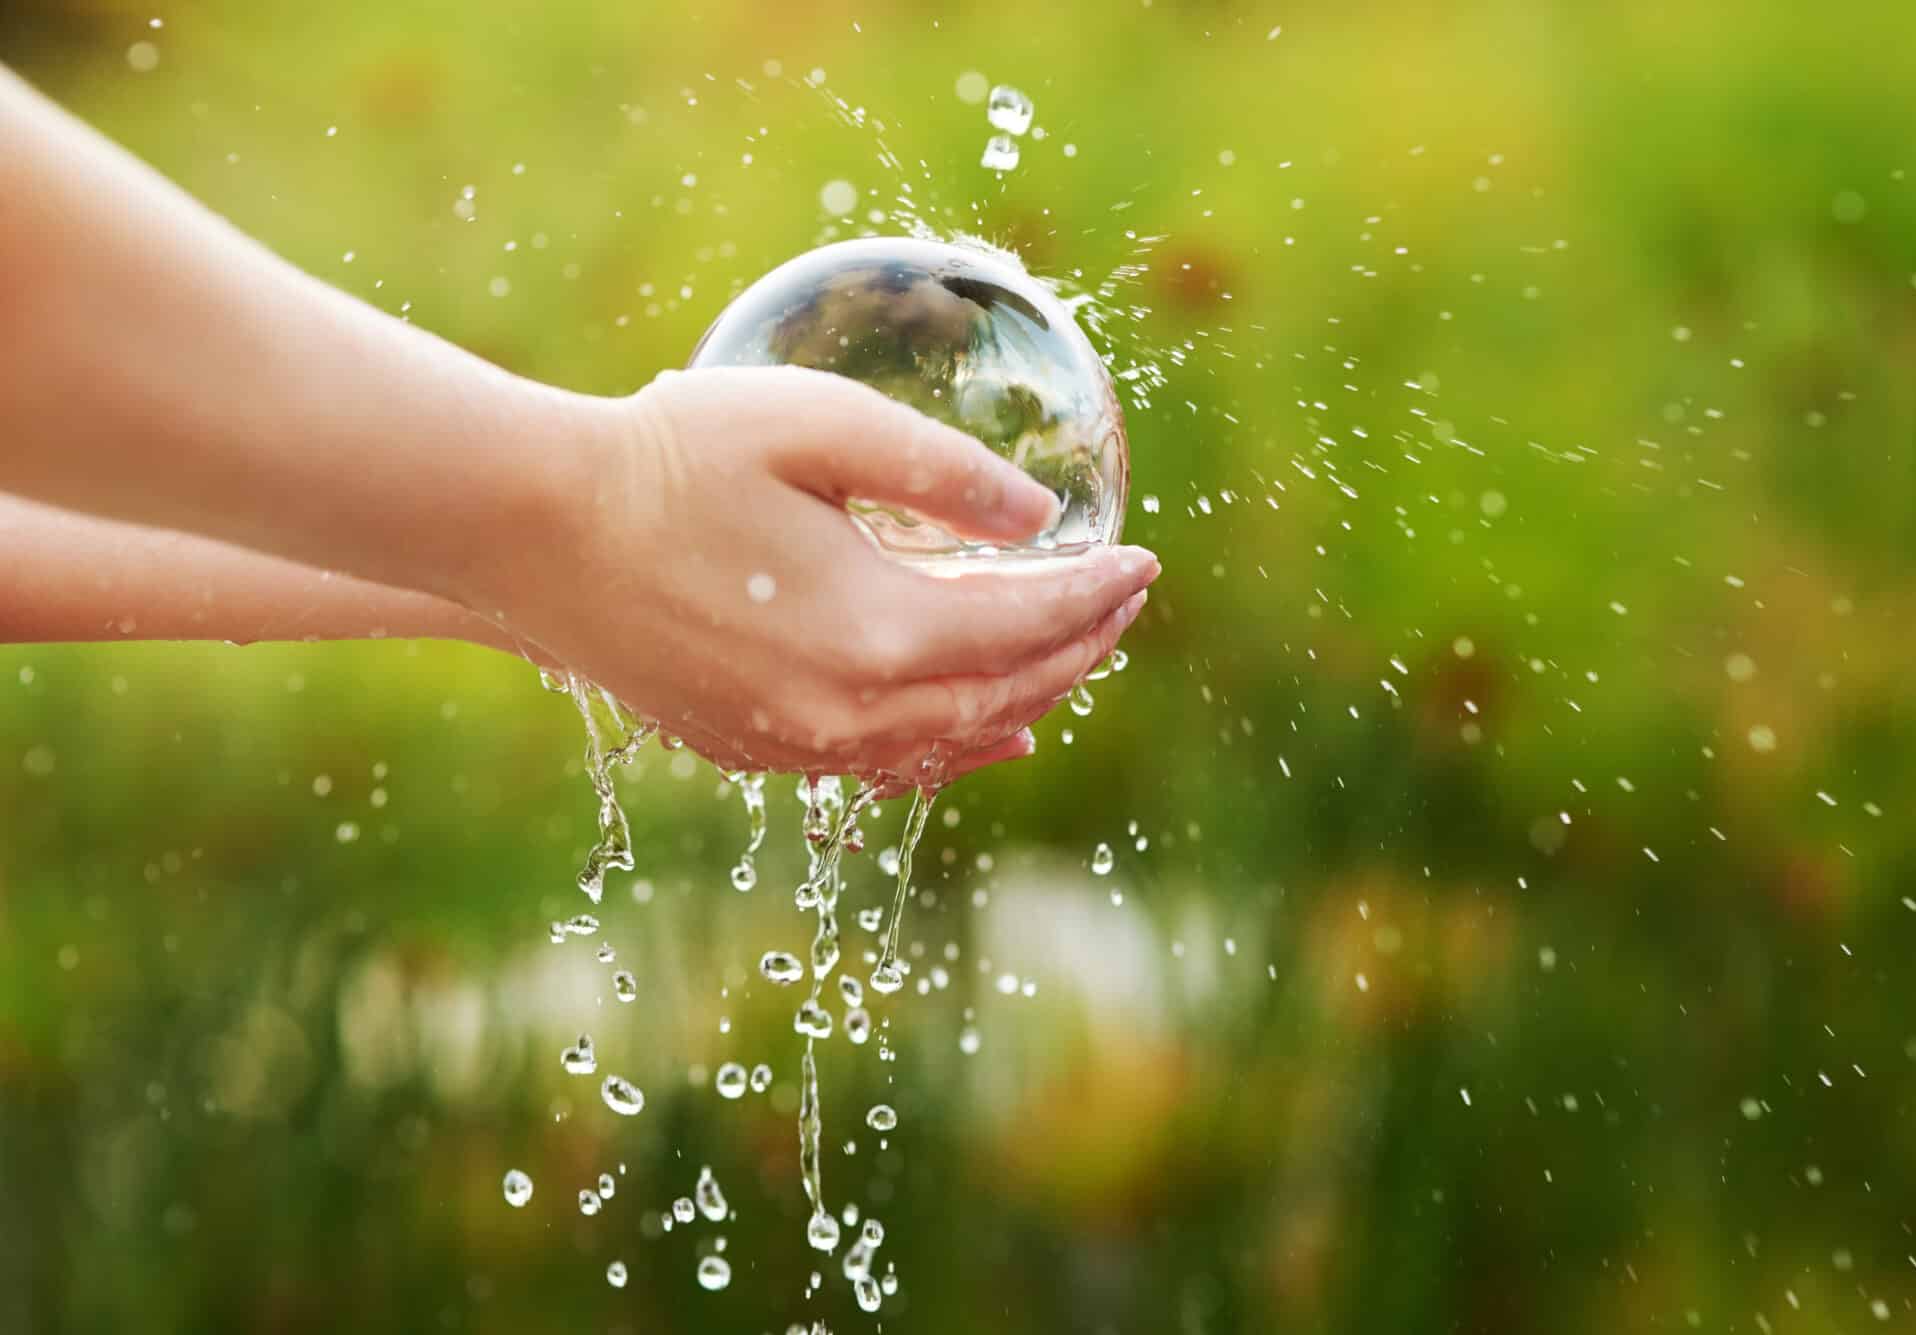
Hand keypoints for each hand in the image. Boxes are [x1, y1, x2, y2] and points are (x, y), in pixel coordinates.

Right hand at [476, 366, 1157, 783]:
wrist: (533, 530)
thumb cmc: (672, 456)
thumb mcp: (820, 426)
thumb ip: (942, 474)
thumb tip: (1038, 523)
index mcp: (876, 629)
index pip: (1029, 623)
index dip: (1097, 594)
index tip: (1145, 561)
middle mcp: (845, 709)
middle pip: (1003, 692)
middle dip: (1076, 649)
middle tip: (1120, 603)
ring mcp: (792, 740)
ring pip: (947, 741)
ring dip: (1023, 701)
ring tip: (1070, 662)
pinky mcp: (748, 745)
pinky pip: (880, 764)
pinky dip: (948, 744)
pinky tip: (977, 731)